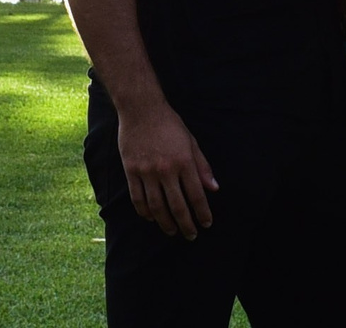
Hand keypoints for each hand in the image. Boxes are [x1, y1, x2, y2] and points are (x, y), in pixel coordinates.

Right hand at [117, 96, 218, 238]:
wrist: (141, 110)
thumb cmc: (170, 124)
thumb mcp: (191, 141)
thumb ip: (202, 166)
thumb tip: (214, 188)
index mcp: (184, 161)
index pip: (196, 194)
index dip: (202, 212)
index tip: (206, 224)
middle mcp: (166, 169)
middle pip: (177, 205)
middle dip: (186, 224)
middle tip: (191, 235)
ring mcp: (147, 172)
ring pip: (157, 207)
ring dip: (165, 223)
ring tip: (172, 232)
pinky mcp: (131, 172)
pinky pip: (138, 199)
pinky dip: (145, 212)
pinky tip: (151, 219)